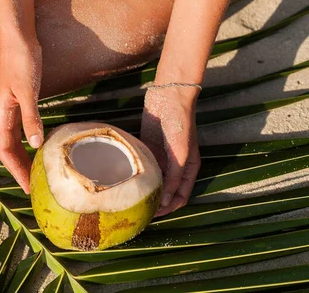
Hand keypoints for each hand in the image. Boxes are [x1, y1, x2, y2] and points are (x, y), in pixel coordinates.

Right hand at [0, 37, 42, 193]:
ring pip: (13, 140)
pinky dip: (28, 142)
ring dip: (23, 157)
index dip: (14, 170)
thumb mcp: (28, 90)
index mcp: (0, 113)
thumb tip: (36, 144)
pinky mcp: (19, 102)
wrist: (18, 38)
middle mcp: (2, 114)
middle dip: (18, 168)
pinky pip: (21, 129)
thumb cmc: (20, 61)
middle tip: (33, 187)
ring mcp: (10, 108)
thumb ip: (31, 117)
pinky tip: (39, 147)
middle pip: (7, 149)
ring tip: (36, 173)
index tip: (26, 187)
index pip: (3, 150)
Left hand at [140, 86, 200, 216]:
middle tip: (138, 211)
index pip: (180, 197)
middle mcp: (175, 166)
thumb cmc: (180, 125)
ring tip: (130, 199)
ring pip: (153, 180)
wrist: (169, 97)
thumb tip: (166, 202)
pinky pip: (143, 166)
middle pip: (165, 191)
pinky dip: (137, 174)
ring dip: (144, 189)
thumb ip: (173, 179)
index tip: (154, 216)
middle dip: (155, 202)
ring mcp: (161, 157)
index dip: (169, 208)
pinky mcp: (148, 147)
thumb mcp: (180, 155)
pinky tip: (125, 181)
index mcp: (188, 170)